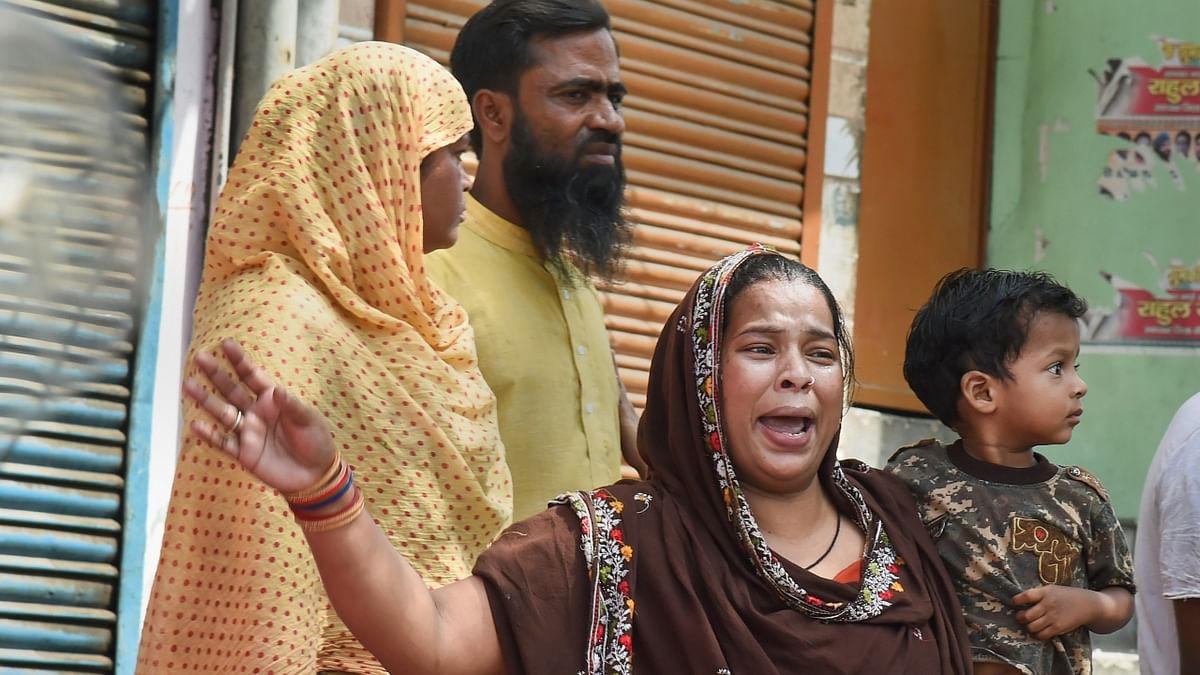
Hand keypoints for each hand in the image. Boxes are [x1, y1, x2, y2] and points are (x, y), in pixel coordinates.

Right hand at [184, 338, 336, 492]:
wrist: (315, 475)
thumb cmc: (315, 442)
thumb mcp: (309, 420)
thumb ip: (292, 406)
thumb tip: (277, 390)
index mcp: (272, 400)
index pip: (253, 376)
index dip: (240, 361)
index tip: (227, 343)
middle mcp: (256, 413)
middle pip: (232, 390)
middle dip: (216, 374)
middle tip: (200, 357)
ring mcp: (248, 432)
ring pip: (222, 413)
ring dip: (206, 400)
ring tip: (188, 384)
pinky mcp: (244, 453)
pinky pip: (224, 442)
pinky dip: (210, 435)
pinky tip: (196, 424)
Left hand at [1013, 585, 1095, 639]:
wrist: (1088, 605)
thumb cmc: (1067, 596)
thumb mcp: (1052, 589)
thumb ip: (1038, 594)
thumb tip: (1020, 600)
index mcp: (1045, 592)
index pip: (1026, 596)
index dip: (1016, 600)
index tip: (1014, 602)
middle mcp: (1048, 605)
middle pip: (1026, 616)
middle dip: (1020, 617)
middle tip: (1020, 617)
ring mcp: (1053, 617)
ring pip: (1032, 627)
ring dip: (1028, 627)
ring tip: (1030, 624)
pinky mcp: (1059, 628)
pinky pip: (1042, 635)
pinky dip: (1037, 634)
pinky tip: (1038, 631)